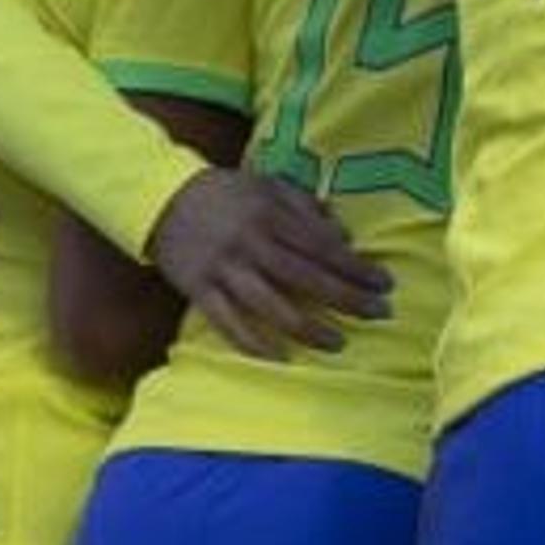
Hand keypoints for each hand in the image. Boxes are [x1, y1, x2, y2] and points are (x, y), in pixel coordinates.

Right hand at [146, 169, 397, 357]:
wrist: (160, 197)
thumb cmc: (226, 193)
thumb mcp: (268, 186)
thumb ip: (306, 207)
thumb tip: (344, 234)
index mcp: (270, 215)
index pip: (322, 246)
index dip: (356, 267)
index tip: (385, 283)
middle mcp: (250, 243)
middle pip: (305, 277)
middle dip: (346, 298)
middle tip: (380, 314)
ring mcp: (223, 269)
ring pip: (271, 306)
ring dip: (308, 328)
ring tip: (339, 343)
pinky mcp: (198, 289)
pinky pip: (228, 322)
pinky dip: (253, 343)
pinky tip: (281, 357)